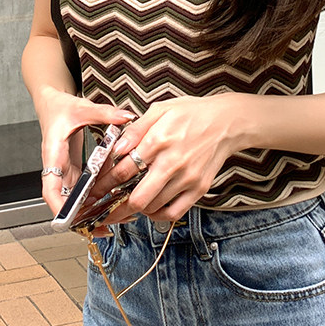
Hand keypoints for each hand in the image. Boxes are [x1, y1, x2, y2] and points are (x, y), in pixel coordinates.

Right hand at [38, 88, 135, 216]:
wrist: (51, 104)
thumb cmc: (60, 108)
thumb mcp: (82, 108)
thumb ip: (104, 113)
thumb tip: (126, 116)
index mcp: (53, 156)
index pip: (50, 189)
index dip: (60, 207)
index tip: (72, 219)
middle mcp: (58, 169)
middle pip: (65, 203)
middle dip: (83, 218)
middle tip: (105, 226)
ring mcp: (66, 173)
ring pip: (76, 200)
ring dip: (92, 211)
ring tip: (116, 217)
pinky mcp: (74, 172)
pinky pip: (84, 190)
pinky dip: (98, 197)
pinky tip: (114, 199)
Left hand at [88, 93, 245, 224]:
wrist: (226, 122)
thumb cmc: (192, 114)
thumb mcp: (160, 110)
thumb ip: (135, 129)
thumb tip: (117, 147)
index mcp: (159, 139)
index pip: (124, 170)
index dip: (106, 183)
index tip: (98, 189)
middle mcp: (173, 162)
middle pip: (138, 198)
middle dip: (117, 206)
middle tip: (108, 206)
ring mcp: (187, 178)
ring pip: (153, 208)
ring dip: (137, 208)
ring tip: (129, 202)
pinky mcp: (199, 189)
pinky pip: (174, 213)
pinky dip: (158, 215)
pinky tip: (151, 207)